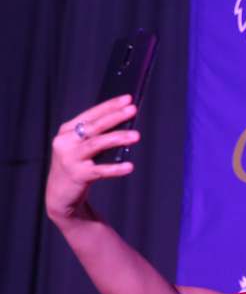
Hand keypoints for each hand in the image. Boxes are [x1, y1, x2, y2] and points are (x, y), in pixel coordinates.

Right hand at [46, 95, 139, 223]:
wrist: (60, 195)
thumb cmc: (78, 166)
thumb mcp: (82, 148)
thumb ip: (97, 137)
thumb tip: (126, 124)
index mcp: (67, 131)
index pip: (91, 114)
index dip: (109, 106)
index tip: (128, 98)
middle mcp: (65, 142)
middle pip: (94, 126)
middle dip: (115, 116)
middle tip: (133, 109)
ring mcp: (70, 158)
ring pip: (96, 144)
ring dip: (117, 138)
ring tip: (136, 135)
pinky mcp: (77, 175)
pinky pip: (100, 171)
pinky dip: (115, 168)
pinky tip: (129, 166)